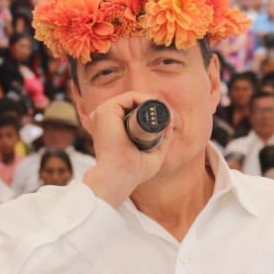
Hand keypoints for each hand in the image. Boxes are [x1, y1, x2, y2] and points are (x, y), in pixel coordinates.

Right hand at [80, 91, 170, 207]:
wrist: (119, 176)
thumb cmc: (133, 172)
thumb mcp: (153, 156)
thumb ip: (161, 141)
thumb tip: (169, 125)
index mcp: (110, 130)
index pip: (130, 114)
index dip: (150, 115)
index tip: (167, 120)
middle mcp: (104, 120)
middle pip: (132, 105)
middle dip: (153, 107)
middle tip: (169, 115)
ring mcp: (103, 114)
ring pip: (132, 99)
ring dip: (151, 102)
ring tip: (165, 112)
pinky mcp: (106, 110)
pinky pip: (129, 97)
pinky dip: (144, 98)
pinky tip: (156, 106)